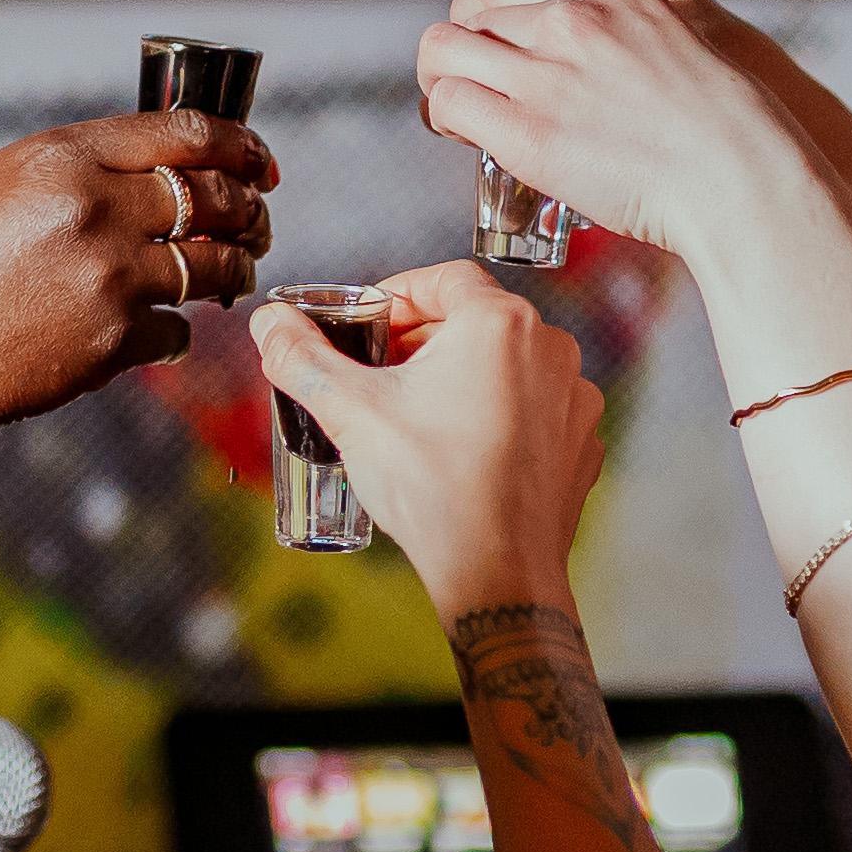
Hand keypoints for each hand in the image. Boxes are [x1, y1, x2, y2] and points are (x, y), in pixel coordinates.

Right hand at [0, 110, 275, 451]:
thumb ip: (76, 167)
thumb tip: (156, 165)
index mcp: (63, 155)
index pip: (185, 132)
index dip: (239, 143)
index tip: (258, 159)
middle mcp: (95, 207)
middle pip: (215, 195)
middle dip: (250, 208)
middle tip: (257, 220)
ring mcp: (112, 274)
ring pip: (216, 263)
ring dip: (235, 268)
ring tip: (232, 272)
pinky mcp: (117, 338)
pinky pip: (180, 328)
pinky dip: (175, 331)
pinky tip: (157, 331)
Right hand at [251, 266, 604, 616]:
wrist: (497, 573)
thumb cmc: (434, 490)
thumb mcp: (352, 412)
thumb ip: (302, 358)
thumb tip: (269, 322)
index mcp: (499, 323)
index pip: (444, 278)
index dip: (400, 294)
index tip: (371, 320)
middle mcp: (551, 349)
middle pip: (477, 320)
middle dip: (425, 340)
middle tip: (382, 373)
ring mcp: (575, 397)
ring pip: (509, 364)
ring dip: (465, 376)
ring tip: (420, 415)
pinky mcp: (582, 440)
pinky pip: (536, 407)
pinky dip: (501, 414)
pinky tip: (464, 447)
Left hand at [416, 0, 830, 268]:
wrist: (735, 175)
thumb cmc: (711, 126)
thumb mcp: (661, 36)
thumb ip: (609, 28)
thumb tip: (564, 54)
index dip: (482, 17)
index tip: (493, 51)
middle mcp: (568, 17)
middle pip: (465, 12)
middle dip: (460, 49)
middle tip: (473, 86)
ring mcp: (545, 72)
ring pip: (441, 53)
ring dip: (443, 81)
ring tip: (462, 113)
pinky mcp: (527, 130)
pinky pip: (450, 104)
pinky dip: (448, 119)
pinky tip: (469, 136)